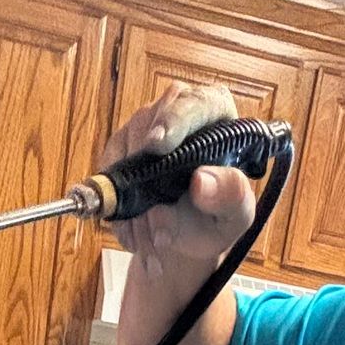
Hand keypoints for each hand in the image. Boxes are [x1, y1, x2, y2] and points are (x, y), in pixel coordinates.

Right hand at [96, 81, 256, 283]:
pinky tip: (135, 235)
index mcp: (215, 113)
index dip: (174, 120)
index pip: (195, 103)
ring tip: (152, 241)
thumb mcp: (236, 214)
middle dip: (150, 181)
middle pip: (152, 128)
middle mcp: (176, 111)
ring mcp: (142, 127)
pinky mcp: (117, 149)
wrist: (185, 236)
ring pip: (127, 156)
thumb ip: (232, 196)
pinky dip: (119, 211)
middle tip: (159, 227)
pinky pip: (108, 176)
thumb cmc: (217, 217)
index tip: (158, 145)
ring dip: (136, 205)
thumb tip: (202, 180)